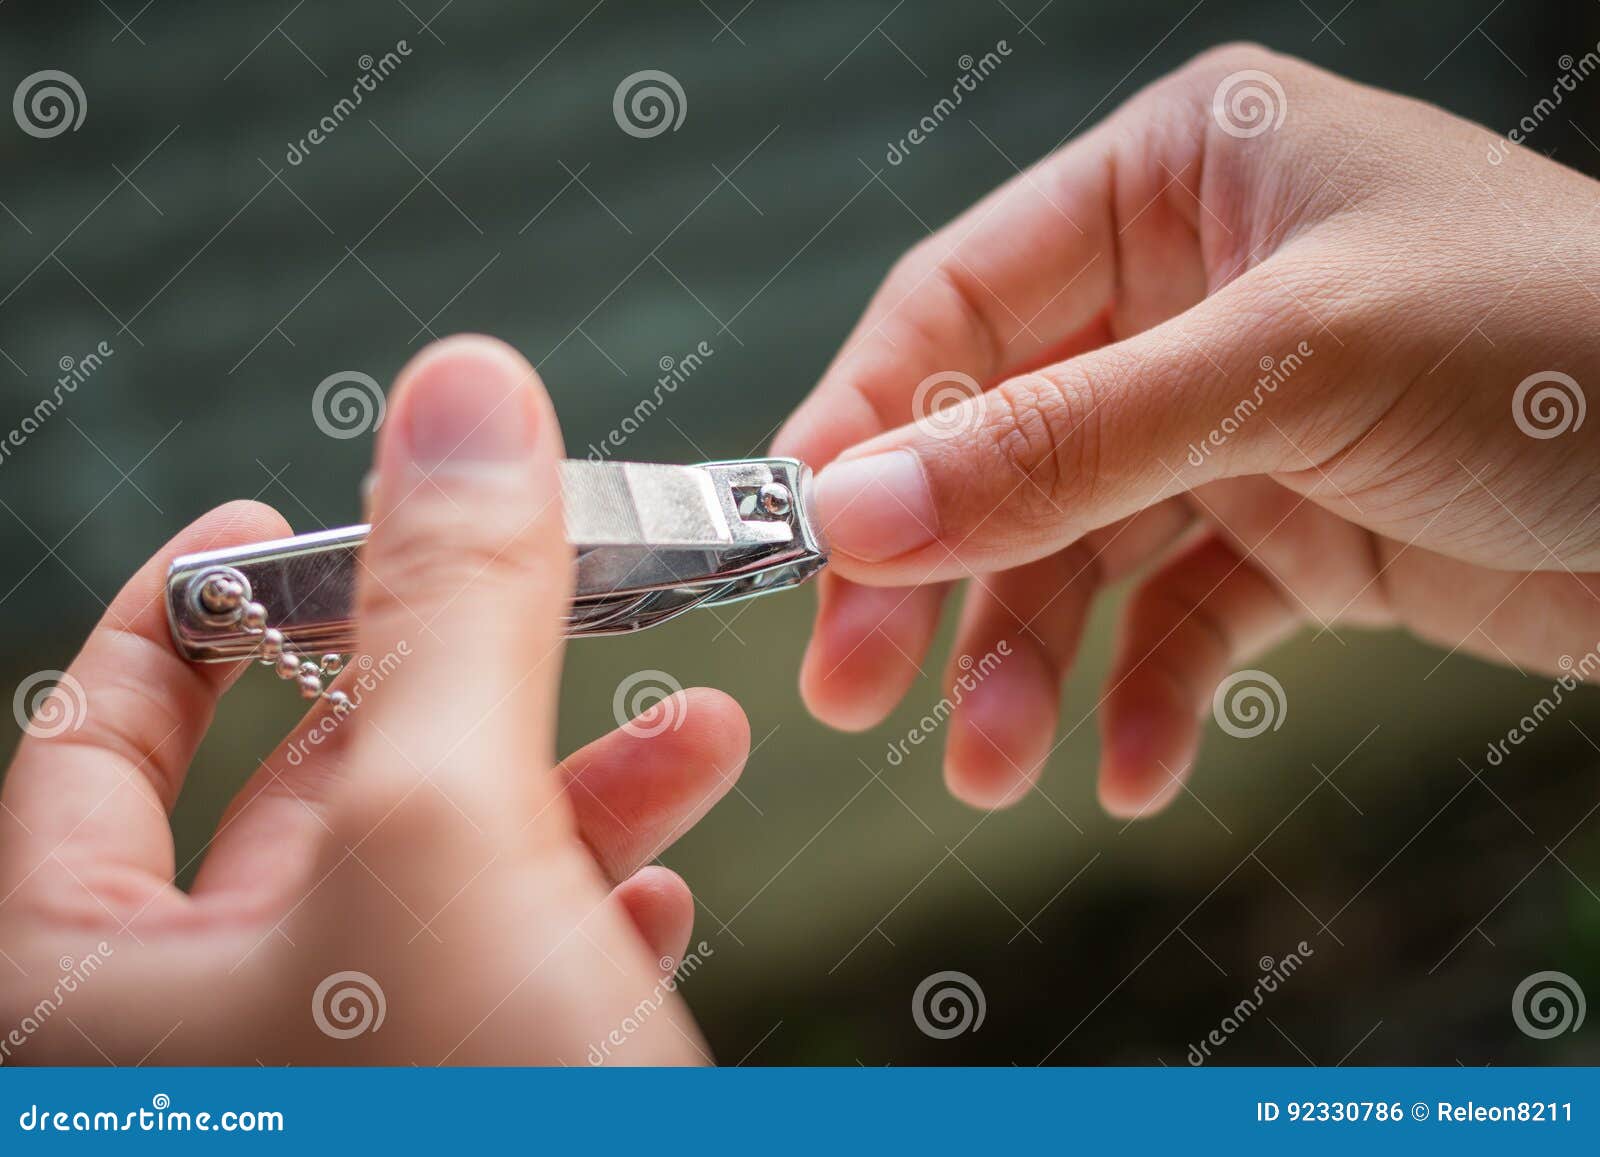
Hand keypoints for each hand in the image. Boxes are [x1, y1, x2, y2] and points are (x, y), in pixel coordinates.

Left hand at [0, 336, 748, 1064]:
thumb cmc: (458, 1147)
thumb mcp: (440, 837)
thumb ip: (451, 610)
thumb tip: (465, 408)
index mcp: (85, 991)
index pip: (85, 747)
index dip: (180, 612)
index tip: (262, 524)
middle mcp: (195, 1049)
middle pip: (298, 799)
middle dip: (456, 688)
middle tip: (516, 600)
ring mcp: (333, 1088)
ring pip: (435, 886)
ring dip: (576, 794)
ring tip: (687, 736)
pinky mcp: (457, 1105)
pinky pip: (504, 982)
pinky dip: (586, 912)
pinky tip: (655, 888)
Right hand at [775, 44, 1599, 815]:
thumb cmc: (1573, 348)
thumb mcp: (1291, 370)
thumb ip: (1064, 445)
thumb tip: (854, 509)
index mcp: (1178, 183)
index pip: (961, 301)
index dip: (866, 420)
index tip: (798, 538)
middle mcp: (1190, 296)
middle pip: (998, 439)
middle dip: (932, 571)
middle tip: (855, 686)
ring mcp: (1236, 421)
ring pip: (1077, 549)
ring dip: (1027, 663)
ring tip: (994, 766)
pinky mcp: (1293, 532)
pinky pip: (1177, 621)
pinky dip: (1145, 697)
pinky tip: (1127, 768)